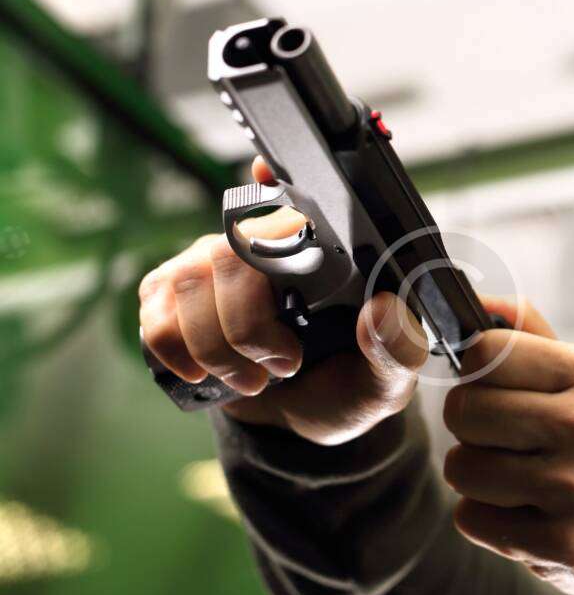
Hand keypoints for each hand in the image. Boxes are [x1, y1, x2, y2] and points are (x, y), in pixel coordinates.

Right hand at [139, 156, 427, 443]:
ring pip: (187, 285)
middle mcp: (262, 247)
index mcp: (323, 256)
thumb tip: (383, 308)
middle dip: (247, 327)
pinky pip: (155, 311)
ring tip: (250, 379)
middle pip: (228, 256)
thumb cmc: (345, 387)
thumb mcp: (384, 381)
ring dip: (215, 348)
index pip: (291, 199)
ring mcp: (212, 267)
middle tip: (282, 365)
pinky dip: (175, 349)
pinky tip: (201, 372)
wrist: (296, 419)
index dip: (269, 183)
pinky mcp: (174, 296)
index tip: (264, 175)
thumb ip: (397, 351)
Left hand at [442, 296, 573, 594]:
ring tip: (517, 479)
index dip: (473, 373)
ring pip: (460, 468)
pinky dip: (487, 519)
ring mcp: (573, 488)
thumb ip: (528, 334)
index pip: (483, 352)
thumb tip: (475, 301)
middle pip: (462, 410)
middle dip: (471, 427)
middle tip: (504, 439)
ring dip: (476, 477)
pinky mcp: (559, 543)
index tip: (491, 388)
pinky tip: (525, 514)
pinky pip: (470, 518)